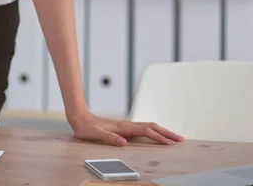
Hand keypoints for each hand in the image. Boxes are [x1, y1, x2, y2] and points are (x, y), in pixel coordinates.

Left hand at [69, 112, 183, 146]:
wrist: (80, 118)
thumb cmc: (86, 128)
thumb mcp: (95, 134)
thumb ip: (109, 138)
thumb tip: (124, 142)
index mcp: (122, 127)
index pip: (145, 131)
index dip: (158, 137)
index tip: (169, 143)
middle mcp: (126, 125)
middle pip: (151, 127)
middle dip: (166, 133)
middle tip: (180, 139)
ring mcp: (126, 125)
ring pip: (148, 126)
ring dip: (162, 131)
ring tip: (173, 137)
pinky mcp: (124, 128)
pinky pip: (143, 129)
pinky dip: (153, 131)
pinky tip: (156, 135)